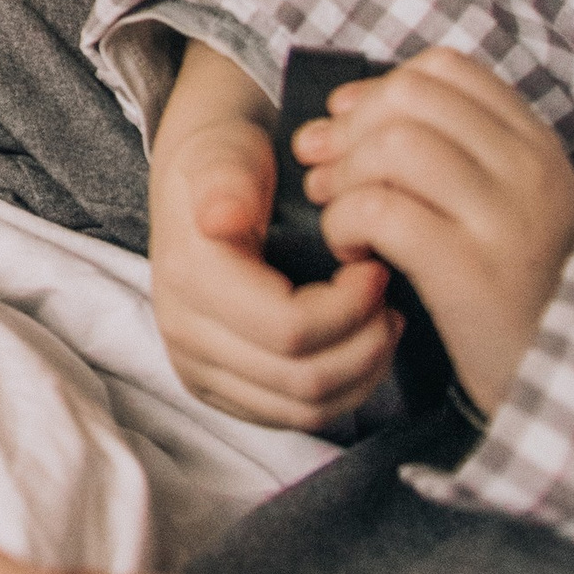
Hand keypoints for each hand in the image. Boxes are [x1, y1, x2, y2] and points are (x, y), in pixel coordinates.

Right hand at [149, 41, 397, 428]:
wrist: (196, 185)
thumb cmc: (224, 164)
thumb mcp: (225, 156)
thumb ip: (224, 184)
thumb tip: (220, 217)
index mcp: (189, 280)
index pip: (290, 330)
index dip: (351, 307)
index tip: (375, 268)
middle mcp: (184, 335)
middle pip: (302, 380)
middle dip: (365, 345)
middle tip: (389, 301)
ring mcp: (197, 368)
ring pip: (304, 409)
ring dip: (360, 373)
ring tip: (381, 324)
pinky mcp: (219, 390)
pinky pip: (294, 417)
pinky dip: (341, 391)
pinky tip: (358, 346)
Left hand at [296, 48, 573, 415]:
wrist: (558, 382)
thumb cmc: (506, 287)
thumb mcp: (495, 206)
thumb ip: (441, 154)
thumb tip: (337, 113)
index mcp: (535, 147)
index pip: (446, 70)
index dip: (378, 89)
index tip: (345, 124)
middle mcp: (530, 172)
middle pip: (410, 99)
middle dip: (349, 129)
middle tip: (322, 171)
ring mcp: (507, 219)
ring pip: (394, 146)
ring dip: (344, 176)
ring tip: (337, 212)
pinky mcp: (473, 271)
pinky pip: (381, 211)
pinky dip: (346, 223)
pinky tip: (349, 249)